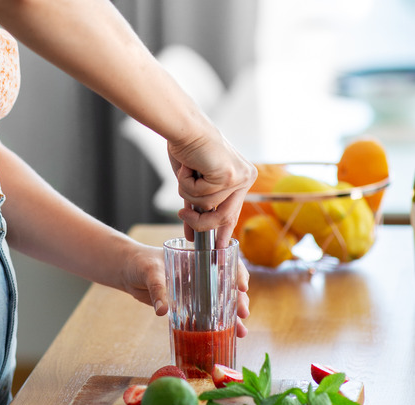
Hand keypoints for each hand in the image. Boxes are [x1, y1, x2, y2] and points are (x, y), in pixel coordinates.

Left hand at [121, 243, 250, 337]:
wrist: (128, 272)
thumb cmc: (140, 263)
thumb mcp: (150, 271)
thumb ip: (157, 288)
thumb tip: (163, 310)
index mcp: (197, 258)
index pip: (225, 261)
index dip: (237, 272)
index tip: (242, 286)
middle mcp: (201, 274)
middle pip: (228, 285)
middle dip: (239, 299)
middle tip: (243, 313)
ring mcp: (196, 290)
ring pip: (221, 302)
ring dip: (232, 316)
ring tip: (240, 331)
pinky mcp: (188, 304)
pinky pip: (206, 314)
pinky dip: (217, 324)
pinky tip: (227, 335)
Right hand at [167, 129, 256, 247]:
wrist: (185, 128)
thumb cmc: (187, 150)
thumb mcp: (196, 183)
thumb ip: (199, 206)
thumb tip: (192, 235)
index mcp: (242, 179)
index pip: (232, 213)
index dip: (221, 232)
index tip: (215, 250)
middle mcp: (246, 178)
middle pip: (224, 217)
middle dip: (200, 223)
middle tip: (182, 216)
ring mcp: (240, 178)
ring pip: (208, 207)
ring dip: (188, 192)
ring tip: (187, 172)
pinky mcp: (229, 176)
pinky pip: (201, 196)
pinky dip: (187, 183)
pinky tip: (190, 166)